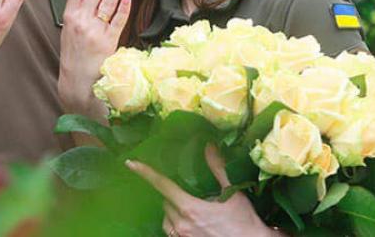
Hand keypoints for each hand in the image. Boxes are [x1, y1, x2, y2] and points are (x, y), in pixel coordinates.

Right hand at [57, 0, 130, 116]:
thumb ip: (78, 10)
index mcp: (69, 15)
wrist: (76, 86)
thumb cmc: (74, 56)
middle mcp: (81, 21)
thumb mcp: (69, 30)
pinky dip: (122, 8)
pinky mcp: (108, 44)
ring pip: (106, 1)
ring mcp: (94, 32)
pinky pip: (117, 22)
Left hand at [126, 144, 276, 236]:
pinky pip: (171, 232)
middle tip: (188, 190)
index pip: (163, 186)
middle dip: (172, 194)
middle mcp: (181, 224)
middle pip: (165, 202)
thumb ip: (218, 168)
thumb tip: (209, 145)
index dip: (146, 173)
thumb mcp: (232, 192)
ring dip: (172, 210)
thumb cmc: (244, 221)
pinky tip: (189, 221)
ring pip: (166, 219)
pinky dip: (175, 223)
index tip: (131, 163)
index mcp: (190, 208)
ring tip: (188, 207)